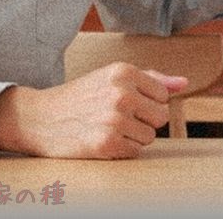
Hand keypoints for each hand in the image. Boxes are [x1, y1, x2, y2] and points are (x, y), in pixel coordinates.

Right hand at [0, 63, 187, 158]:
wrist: (38, 118)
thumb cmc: (81, 96)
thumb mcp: (113, 77)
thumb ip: (152, 79)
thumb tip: (184, 83)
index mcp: (124, 71)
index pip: (163, 94)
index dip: (147, 102)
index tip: (126, 103)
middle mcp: (121, 92)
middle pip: (160, 116)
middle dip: (143, 120)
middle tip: (117, 117)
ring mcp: (113, 118)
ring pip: (150, 136)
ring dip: (133, 137)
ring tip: (108, 128)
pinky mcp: (105, 143)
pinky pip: (135, 151)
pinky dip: (122, 150)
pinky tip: (103, 140)